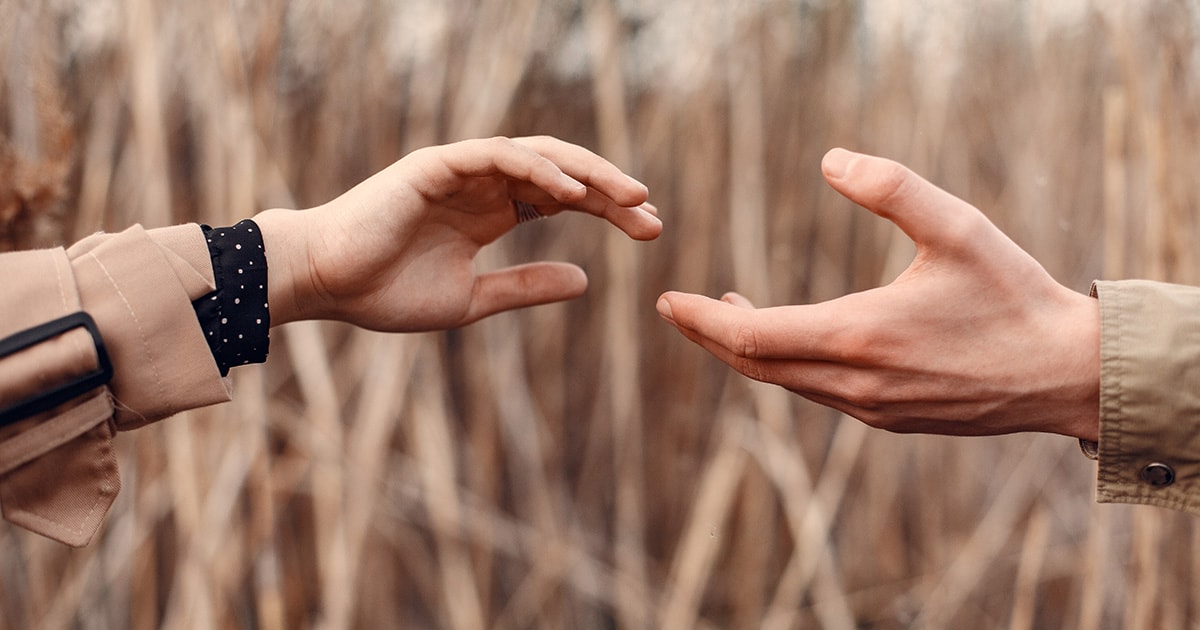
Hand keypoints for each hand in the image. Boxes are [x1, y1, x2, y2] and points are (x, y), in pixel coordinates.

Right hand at [256, 136, 660, 330]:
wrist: (326, 285)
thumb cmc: (386, 293)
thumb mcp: (473, 299)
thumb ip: (526, 287)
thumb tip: (586, 282)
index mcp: (492, 212)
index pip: (564, 199)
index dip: (608, 210)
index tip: (651, 230)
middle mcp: (483, 185)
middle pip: (563, 174)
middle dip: (611, 191)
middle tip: (653, 214)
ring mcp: (461, 170)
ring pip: (539, 156)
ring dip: (587, 173)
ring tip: (630, 197)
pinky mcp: (437, 164)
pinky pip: (498, 156)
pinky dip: (537, 168)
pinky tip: (573, 192)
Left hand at [656, 149, 1099, 440]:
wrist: (1064, 374)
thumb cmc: (1012, 295)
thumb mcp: (957, 227)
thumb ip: (892, 188)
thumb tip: (830, 159)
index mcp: (859, 337)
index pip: (752, 338)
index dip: (702, 320)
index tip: (668, 300)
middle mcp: (854, 383)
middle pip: (755, 367)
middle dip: (709, 337)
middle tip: (677, 309)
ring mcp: (870, 409)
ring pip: (785, 383)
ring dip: (748, 351)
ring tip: (726, 314)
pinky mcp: (888, 419)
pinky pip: (817, 394)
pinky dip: (786, 368)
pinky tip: (790, 341)